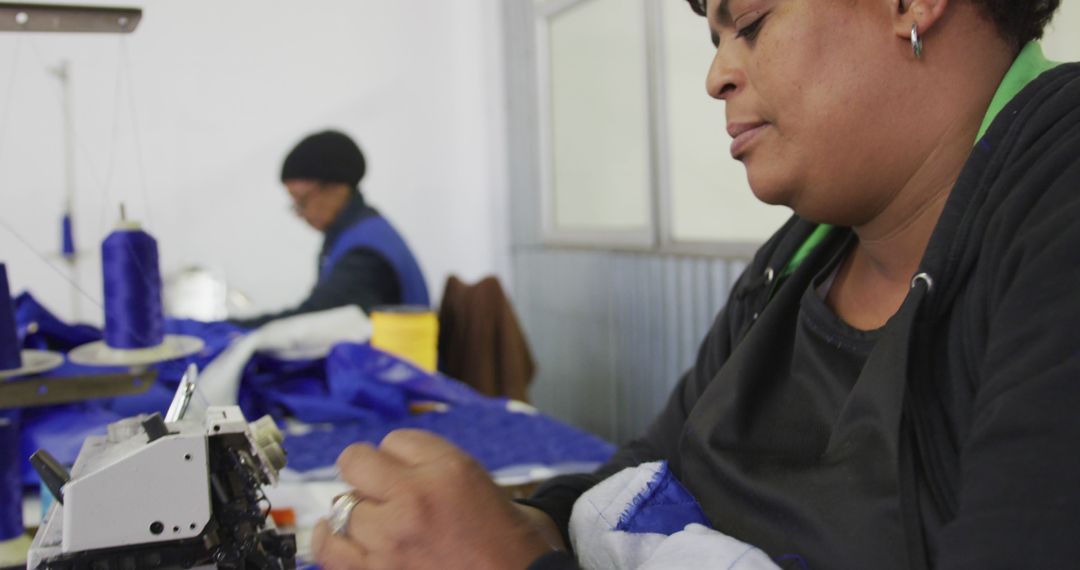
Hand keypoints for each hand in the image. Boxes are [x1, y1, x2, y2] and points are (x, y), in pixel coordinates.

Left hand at [312, 429, 552, 569]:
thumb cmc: (500, 537)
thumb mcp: (476, 479)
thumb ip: (430, 462)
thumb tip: (384, 458)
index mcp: (447, 470)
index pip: (394, 439)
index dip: (400, 456)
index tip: (409, 471)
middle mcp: (415, 500)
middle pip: (356, 461)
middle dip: (368, 474)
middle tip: (383, 491)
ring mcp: (391, 541)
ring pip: (340, 506)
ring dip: (352, 510)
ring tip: (366, 518)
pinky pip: (328, 548)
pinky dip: (331, 540)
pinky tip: (339, 536)